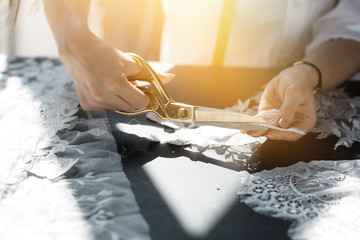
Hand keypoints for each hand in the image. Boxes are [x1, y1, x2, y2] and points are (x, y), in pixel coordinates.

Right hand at [58, 29, 173, 111]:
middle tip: (128, 86)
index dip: (144, 97)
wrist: (77, 49)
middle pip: (131, 108)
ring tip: (114, 84)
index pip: (141, 103)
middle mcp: (103, 96)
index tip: (142, 90)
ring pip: (118, 109)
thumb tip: (171, 78)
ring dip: (120, 100)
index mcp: (116, 84)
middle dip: (133, 98)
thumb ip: (152, 73)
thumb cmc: (105, 53)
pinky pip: (105, 108)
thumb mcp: (130, 62)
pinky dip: (108, 101)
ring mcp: (94, 101)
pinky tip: (102, 88)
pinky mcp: (86, 104)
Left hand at [247, 65, 316, 140]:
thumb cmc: (298, 83)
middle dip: (267, 134)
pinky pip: (261, 122)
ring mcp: (279, 120)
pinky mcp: (269, 115)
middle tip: (255, 132)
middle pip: (280, 134)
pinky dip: (253, 125)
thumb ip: (288, 109)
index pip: (294, 134)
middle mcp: (291, 124)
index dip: (282, 135)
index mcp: (305, 122)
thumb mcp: (295, 94)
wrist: (290, 75)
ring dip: (258, 131)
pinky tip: (245, 127)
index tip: (271, 134)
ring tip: (248, 131)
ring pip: (268, 130)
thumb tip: (282, 124)